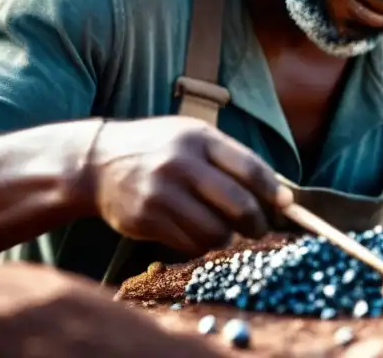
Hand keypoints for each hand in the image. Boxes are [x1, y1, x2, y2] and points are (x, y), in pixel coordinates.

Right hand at [84, 117, 292, 256]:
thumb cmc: (157, 148)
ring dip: (226, 237)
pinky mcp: (146, 219)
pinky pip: (189, 244)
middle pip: (238, 205)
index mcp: (198, 138)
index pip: (249, 168)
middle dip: (257, 223)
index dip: (273, 191)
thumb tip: (278, 192)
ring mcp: (162, 192)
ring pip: (215, 231)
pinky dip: (200, 245)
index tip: (284, 204)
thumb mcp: (191, 137)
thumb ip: (230, 159)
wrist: (98, 162)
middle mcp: (180, 163)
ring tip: (223, 230)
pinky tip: (196, 233)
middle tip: (259, 228)